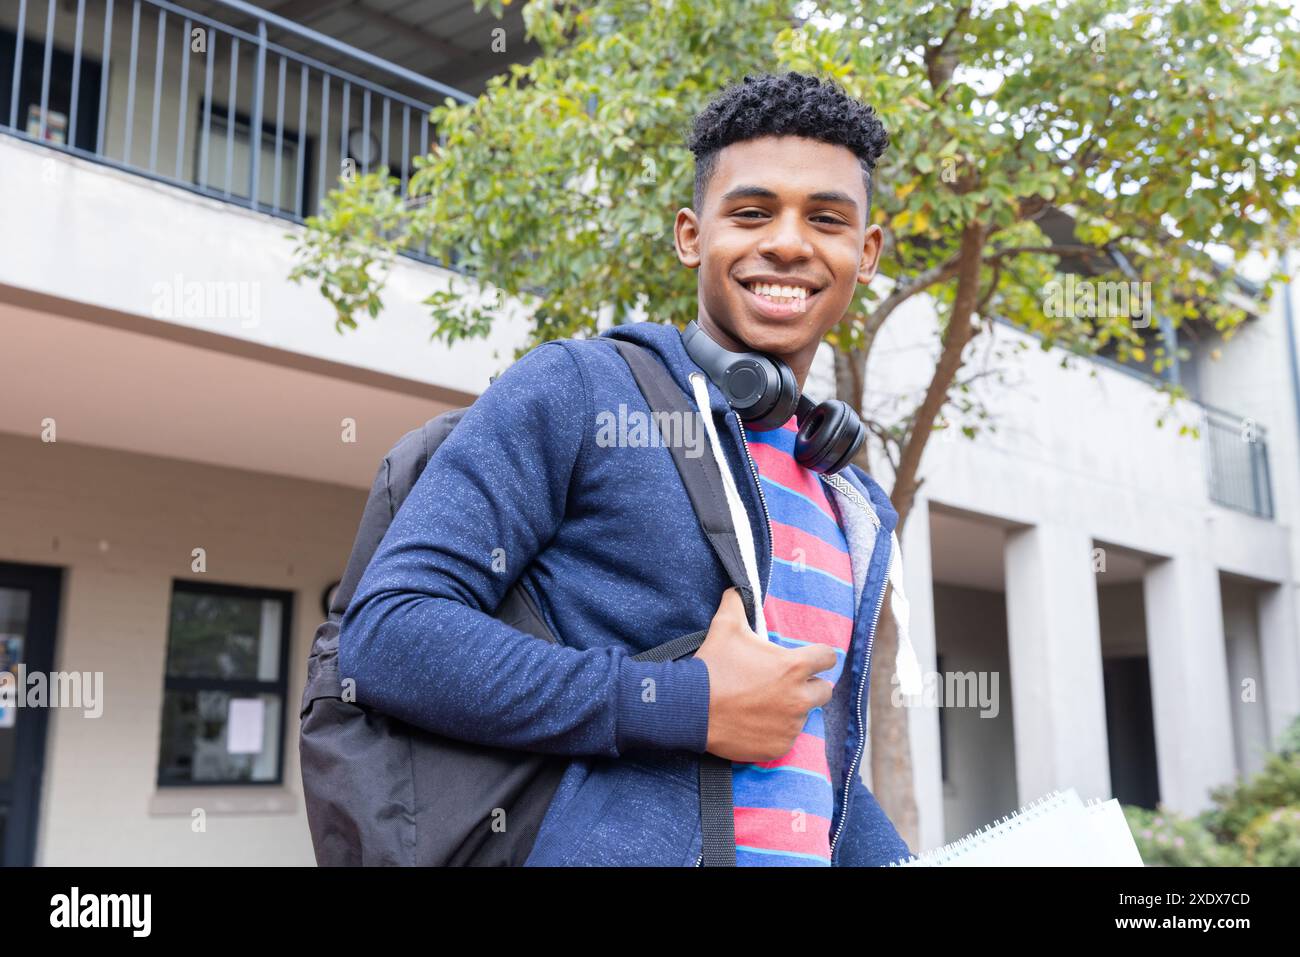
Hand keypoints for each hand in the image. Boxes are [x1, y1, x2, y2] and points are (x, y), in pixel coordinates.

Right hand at [692, 587, 836, 762]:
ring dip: (791, 709)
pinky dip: (776, 732)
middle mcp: (799, 697)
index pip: (828, 658)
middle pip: (824, 690)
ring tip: (763, 704)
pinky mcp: (779, 747)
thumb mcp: (725, 626)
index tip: (810, 659)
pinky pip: (787, 738)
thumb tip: (737, 588)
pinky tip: (756, 723)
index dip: (819, 656)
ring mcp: (791, 725)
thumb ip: (737, 603)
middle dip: (809, 686)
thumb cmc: (712, 666)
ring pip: (804, 715)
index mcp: (794, 667)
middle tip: (786, 684)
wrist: (691, 709)